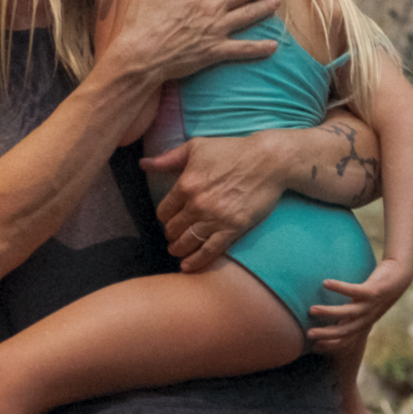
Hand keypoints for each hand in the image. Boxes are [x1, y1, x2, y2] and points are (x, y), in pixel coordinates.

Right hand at [101, 0, 279, 92]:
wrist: (139, 57)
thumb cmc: (139, 22)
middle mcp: (210, 7)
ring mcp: (215, 30)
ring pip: (247, 16)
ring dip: (265, 7)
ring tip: (277, 1)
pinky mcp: (214, 51)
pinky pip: (242, 49)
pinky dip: (259, 48)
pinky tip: (274, 46)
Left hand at [144, 129, 286, 272]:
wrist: (269, 161)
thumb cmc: (232, 150)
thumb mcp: (196, 147)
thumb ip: (168, 158)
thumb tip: (143, 163)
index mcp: (185, 185)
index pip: (164, 212)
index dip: (165, 217)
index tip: (170, 218)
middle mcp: (197, 204)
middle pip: (173, 229)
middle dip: (171, 234)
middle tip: (174, 236)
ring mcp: (215, 218)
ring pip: (187, 243)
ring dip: (179, 249)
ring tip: (178, 251)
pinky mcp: (233, 229)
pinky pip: (209, 251)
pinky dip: (196, 262)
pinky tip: (187, 266)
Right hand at [305, 253, 412, 349]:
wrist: (399, 277)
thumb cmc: (375, 292)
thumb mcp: (362, 306)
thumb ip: (349, 314)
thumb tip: (331, 318)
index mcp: (363, 323)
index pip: (346, 340)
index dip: (331, 345)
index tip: (314, 346)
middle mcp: (367, 318)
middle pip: (345, 331)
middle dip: (326, 334)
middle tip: (309, 334)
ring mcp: (370, 305)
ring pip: (348, 313)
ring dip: (329, 312)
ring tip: (311, 309)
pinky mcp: (373, 291)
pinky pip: (353, 291)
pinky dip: (339, 288)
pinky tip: (325, 283)